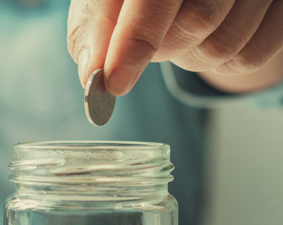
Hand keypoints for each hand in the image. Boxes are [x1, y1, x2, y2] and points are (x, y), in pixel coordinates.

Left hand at [68, 0, 282, 95]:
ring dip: (188, 57)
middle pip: (196, 22)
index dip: (134, 40)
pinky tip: (207, 36)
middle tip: (149, 39)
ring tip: (178, 30)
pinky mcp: (279, 8)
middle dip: (162, 48)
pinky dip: (217, 63)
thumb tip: (93, 73)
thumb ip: (95, 30)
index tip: (114, 82)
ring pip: (222, 45)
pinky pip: (247, 58)